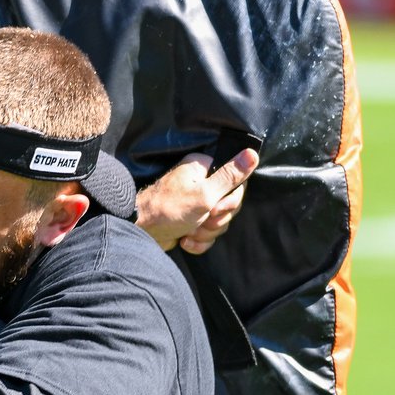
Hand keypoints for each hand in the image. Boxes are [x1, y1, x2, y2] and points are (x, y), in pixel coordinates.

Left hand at [135, 148, 258, 253]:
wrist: (141, 233)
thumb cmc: (170, 209)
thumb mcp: (205, 194)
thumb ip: (230, 176)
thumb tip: (253, 153)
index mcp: (204, 168)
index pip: (236, 183)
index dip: (230, 202)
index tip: (216, 208)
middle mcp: (201, 183)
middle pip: (229, 205)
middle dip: (216, 220)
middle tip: (202, 221)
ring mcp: (196, 204)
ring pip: (219, 222)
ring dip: (206, 232)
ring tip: (189, 231)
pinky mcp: (191, 221)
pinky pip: (207, 233)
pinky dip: (198, 241)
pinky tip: (185, 240)